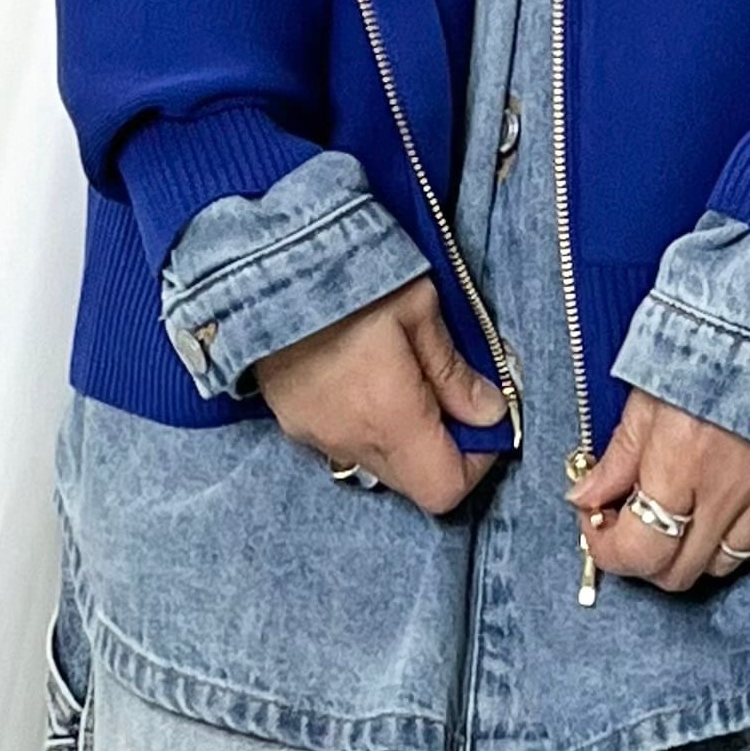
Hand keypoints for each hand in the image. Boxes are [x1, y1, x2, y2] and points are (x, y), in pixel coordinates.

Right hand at [250, 275, 505, 516]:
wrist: (261, 262)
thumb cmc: (346, 273)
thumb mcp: (417, 305)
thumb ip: (453, 369)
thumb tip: (488, 412)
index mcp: (388, 416)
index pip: (444, 488)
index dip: (475, 464)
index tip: (482, 421)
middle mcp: (350, 440)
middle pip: (413, 483)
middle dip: (442, 449)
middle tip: (448, 396)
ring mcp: (315, 436)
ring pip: (379, 465)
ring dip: (404, 438)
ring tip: (404, 381)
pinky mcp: (292, 423)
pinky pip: (346, 445)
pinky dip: (369, 427)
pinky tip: (365, 381)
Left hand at [566, 397, 749, 592]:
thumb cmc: (719, 342)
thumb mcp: (651, 391)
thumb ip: (618, 455)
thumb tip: (584, 498)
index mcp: (679, 464)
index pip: (637, 551)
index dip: (609, 552)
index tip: (600, 527)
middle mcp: (725, 492)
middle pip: (679, 571)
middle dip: (648, 559)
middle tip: (636, 525)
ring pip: (725, 565)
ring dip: (697, 552)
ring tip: (686, 517)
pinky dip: (749, 544)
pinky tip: (734, 516)